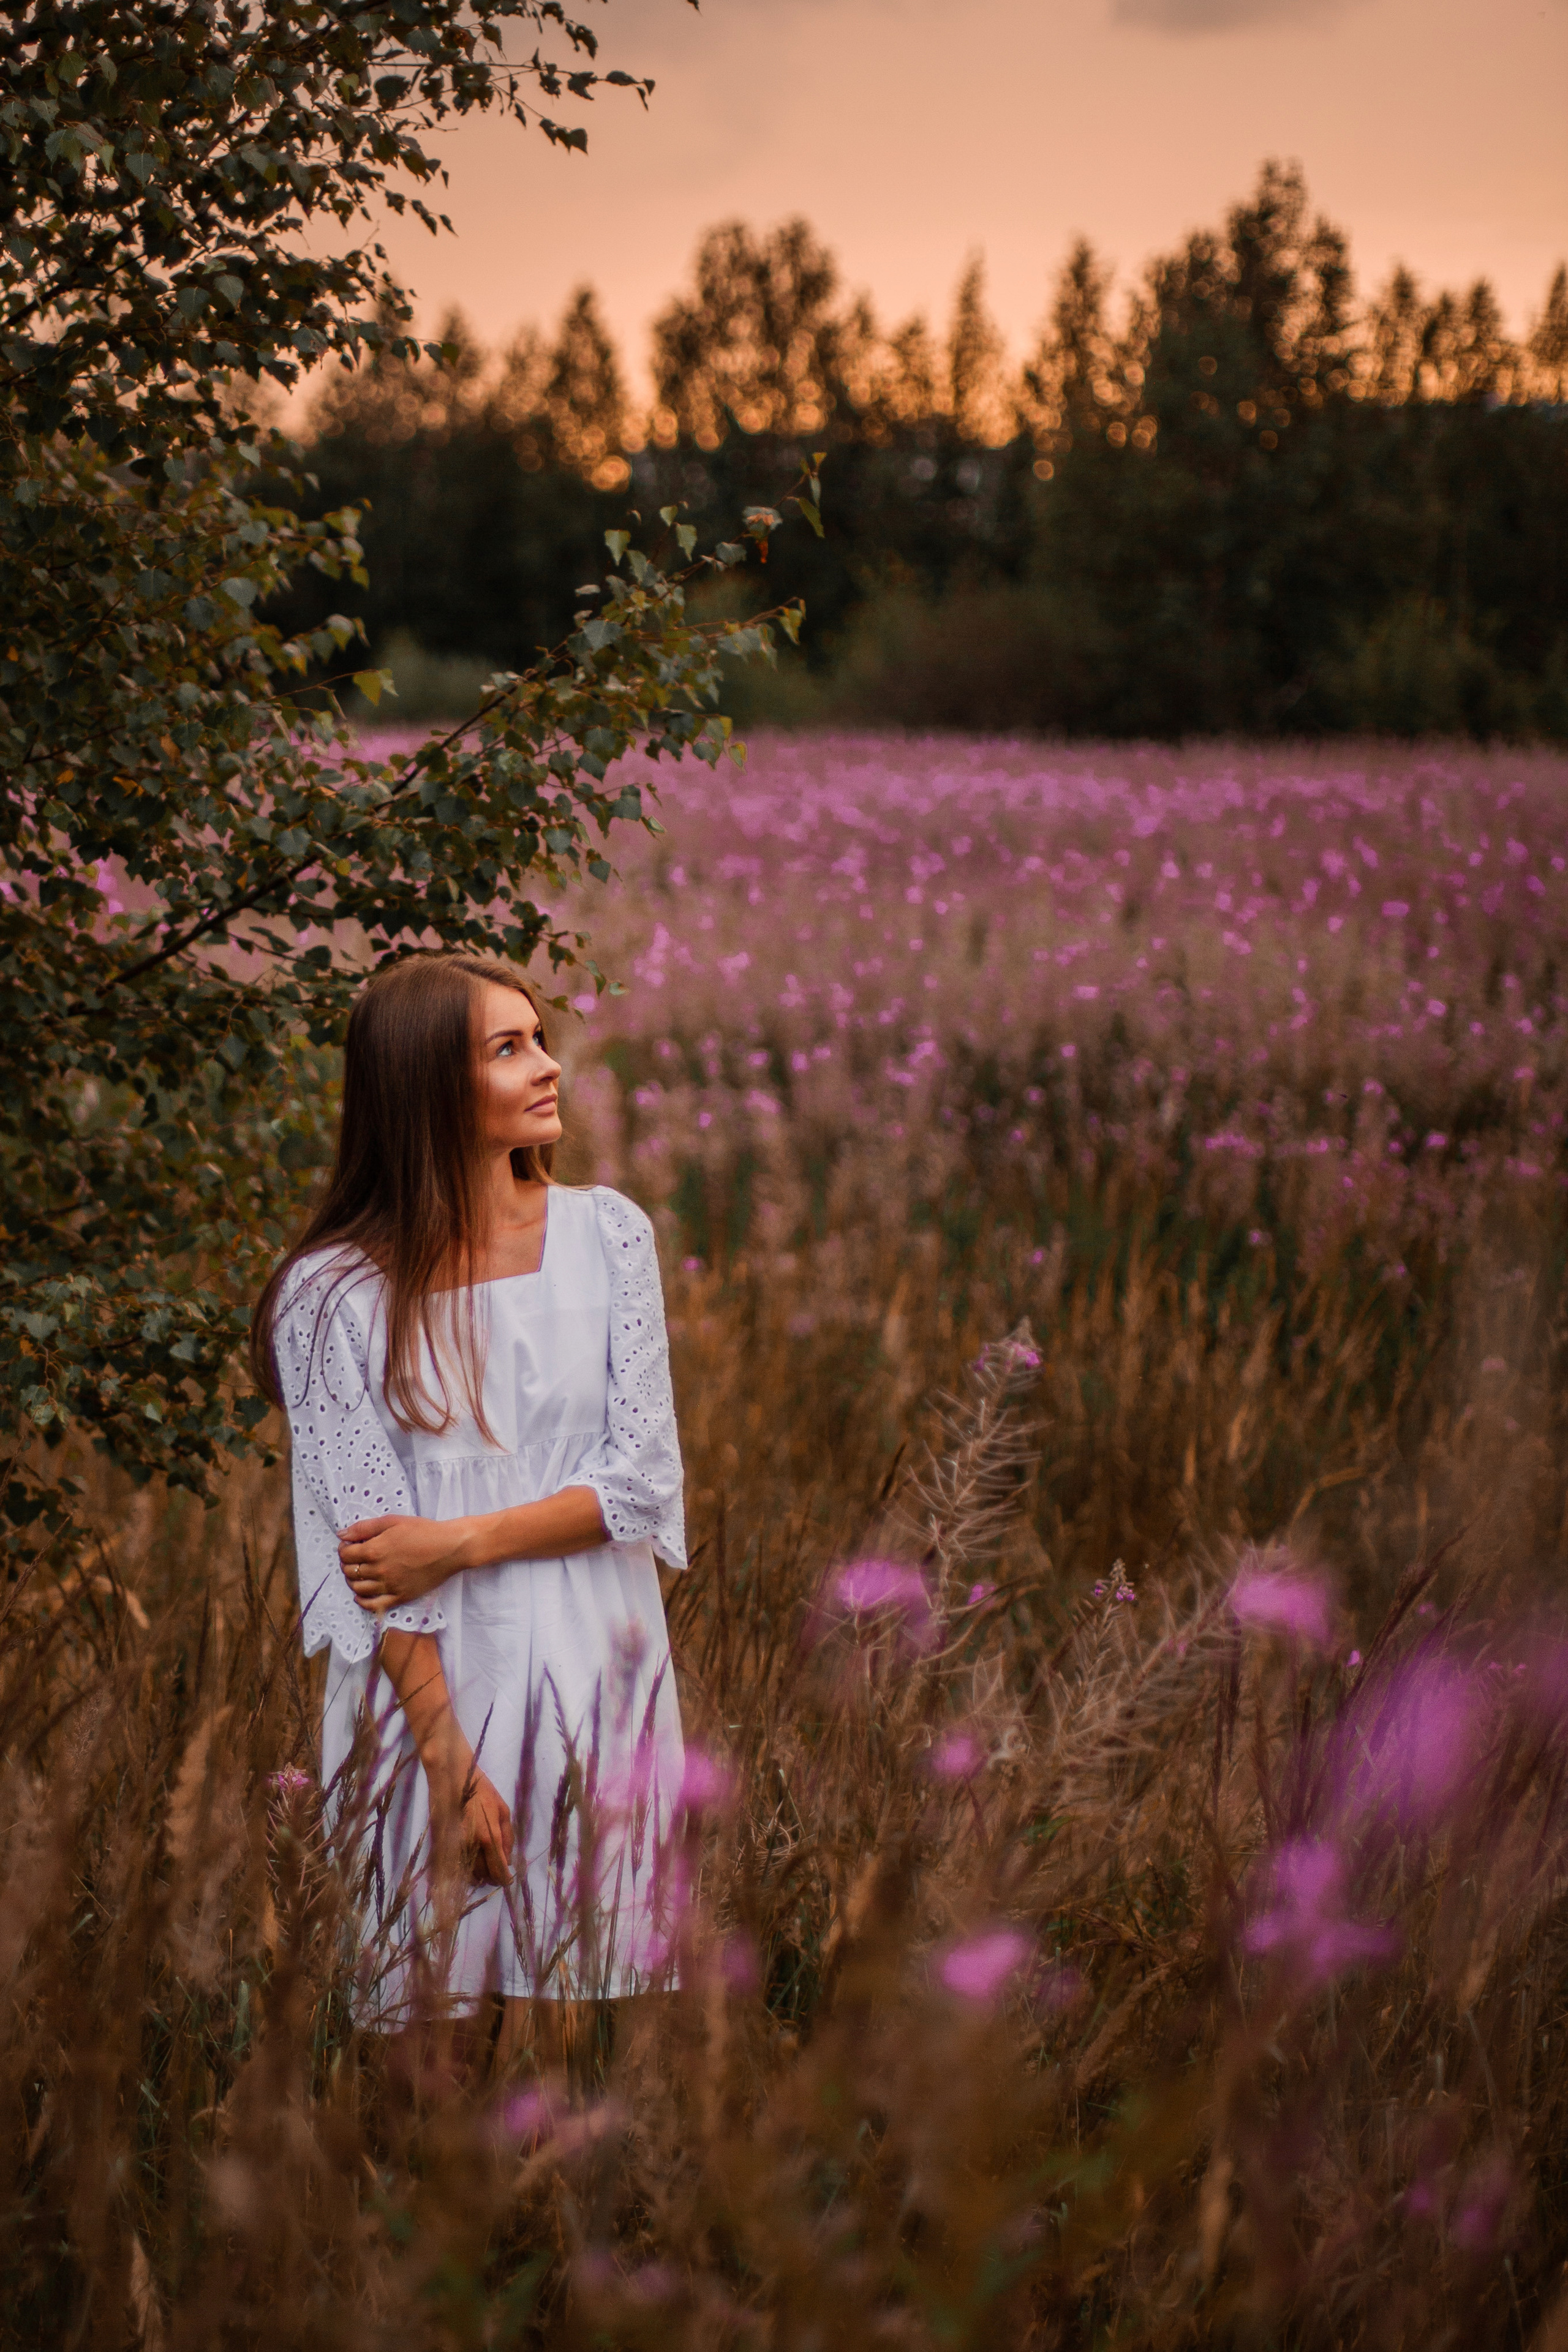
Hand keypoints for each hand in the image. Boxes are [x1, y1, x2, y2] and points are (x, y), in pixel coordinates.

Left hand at [340, 1513, 472, 1611]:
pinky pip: (373, 1605)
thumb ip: (365, 1527)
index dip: (343, 1548)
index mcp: (375, 1550)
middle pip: (349, 1571)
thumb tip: (341, 1534)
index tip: (349, 1544)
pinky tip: (361, 1594)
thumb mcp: (393, 1521)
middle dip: (347, 1563)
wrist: (450, 1548)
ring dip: (352, 1580)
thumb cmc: (423, 1531)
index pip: (345, 1554)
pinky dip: (362, 1601)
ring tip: (359, 1572)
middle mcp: (379, 1571)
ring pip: (358, 1589)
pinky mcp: (400, 1597)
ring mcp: (389, 1586)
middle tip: (354, 1557)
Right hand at [431, 1756, 513, 1886]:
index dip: (504, 1879)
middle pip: (483, 1876)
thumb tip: (508, 1861)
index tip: (508, 1880)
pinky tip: (469, 1865)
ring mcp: (454, 1847)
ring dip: (478, 1876)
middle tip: (497, 1874)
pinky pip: (452, 1868)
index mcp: (489, 1837)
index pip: (498, 1870)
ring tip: (484, 1869)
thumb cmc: (481, 1790)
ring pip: (467, 1875)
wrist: (451, 1777)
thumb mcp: (503, 1809)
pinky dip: (462, 1871)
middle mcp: (471, 1846)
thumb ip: (508, 1837)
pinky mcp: (440, 1845)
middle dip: (492, 1878)